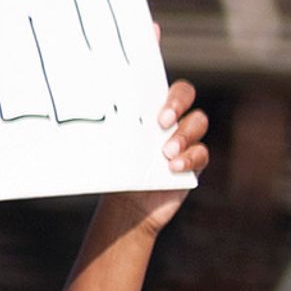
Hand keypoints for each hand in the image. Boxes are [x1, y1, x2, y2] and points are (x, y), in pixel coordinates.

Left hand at [93, 81, 210, 242]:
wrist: (130, 204)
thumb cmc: (120, 170)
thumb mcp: (112, 146)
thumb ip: (111, 128)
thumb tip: (88, 113)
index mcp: (151, 109)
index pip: (165, 86)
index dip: (169, 92)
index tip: (157, 111)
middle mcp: (172, 119)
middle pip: (187, 95)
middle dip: (177, 104)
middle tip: (162, 123)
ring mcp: (186, 140)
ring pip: (198, 122)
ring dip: (183, 135)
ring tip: (166, 153)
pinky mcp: (194, 163)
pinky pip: (201, 153)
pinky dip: (189, 158)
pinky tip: (173, 168)